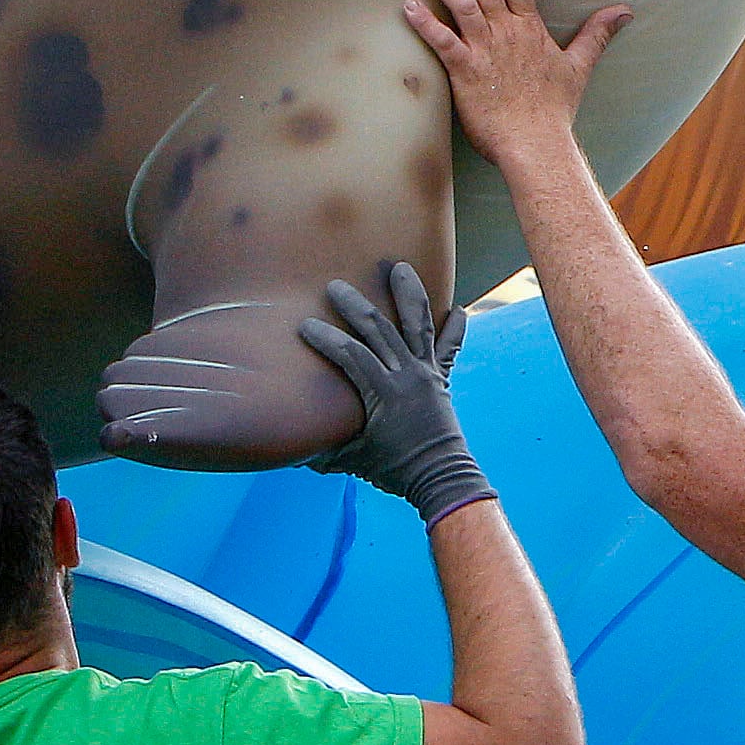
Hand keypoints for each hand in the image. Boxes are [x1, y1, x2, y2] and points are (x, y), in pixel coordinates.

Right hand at [298, 263, 497, 523]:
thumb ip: (320, 450)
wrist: (440, 477)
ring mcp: (427, 373)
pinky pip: (449, 347)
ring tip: (401, 267)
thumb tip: (285, 448)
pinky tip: (459, 307)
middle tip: (335, 286)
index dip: (326, 339)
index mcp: (383, 392)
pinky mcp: (440, 378)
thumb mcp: (351, 460)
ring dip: (409, 294)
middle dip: (355, 306)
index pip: (350, 355)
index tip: (305, 325)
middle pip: (379, 330)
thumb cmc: (393, 469)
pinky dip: (455, 327)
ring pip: (418, 325)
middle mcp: (407, 375)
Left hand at [400, 0, 629, 167]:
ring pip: (462, 5)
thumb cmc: (554, 110)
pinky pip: (442, 42)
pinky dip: (425, 24)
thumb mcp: (579, 67)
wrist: (536, 145)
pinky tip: (408, 5)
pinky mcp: (465, 72)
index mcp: (530, 29)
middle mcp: (506, 33)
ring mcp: (484, 51)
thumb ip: (597, 34)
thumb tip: (624, 11)